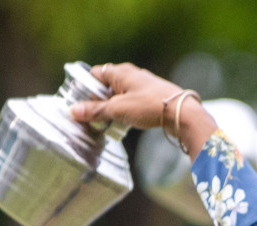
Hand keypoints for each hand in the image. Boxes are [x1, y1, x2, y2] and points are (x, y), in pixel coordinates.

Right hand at [70, 62, 216, 155]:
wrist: (182, 113)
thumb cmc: (150, 106)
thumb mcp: (118, 110)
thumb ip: (95, 111)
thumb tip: (73, 112)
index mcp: (120, 72)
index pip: (95, 73)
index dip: (84, 85)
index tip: (77, 100)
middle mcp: (132, 74)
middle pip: (107, 84)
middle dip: (98, 98)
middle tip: (89, 114)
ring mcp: (144, 85)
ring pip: (121, 94)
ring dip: (112, 105)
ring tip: (105, 120)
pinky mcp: (153, 96)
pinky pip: (133, 101)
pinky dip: (125, 109)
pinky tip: (125, 121)